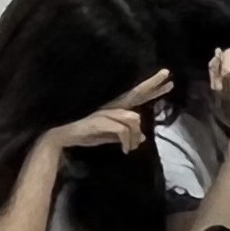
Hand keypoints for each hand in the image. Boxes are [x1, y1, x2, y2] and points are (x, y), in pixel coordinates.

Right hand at [42, 71, 169, 164]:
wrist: (60, 137)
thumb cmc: (82, 135)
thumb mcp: (107, 136)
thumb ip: (124, 135)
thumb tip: (142, 138)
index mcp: (112, 108)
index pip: (136, 96)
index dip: (151, 89)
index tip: (168, 82)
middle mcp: (110, 105)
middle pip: (136, 94)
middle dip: (152, 85)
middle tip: (169, 80)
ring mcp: (104, 111)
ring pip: (133, 118)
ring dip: (134, 136)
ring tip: (130, 148)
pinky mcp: (100, 120)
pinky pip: (123, 130)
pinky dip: (126, 141)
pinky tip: (124, 150)